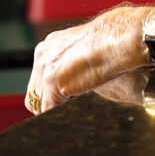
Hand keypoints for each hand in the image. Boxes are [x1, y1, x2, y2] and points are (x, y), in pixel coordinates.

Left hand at [25, 3, 150, 113]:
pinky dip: (56, 118)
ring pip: (39, 103)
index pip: (39, 78)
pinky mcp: (53, 81)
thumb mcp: (85, 49)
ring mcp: (46, 67)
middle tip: (67, 110)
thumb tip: (76, 79)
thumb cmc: (112, 40)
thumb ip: (73, 63)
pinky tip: (70, 116)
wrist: (119, 37)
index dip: (49, 93)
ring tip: (71, 111)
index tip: (62, 101)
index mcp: (50, 44)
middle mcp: (43, 53)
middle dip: (48, 103)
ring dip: (54, 109)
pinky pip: (47, 111)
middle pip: (35, 91)